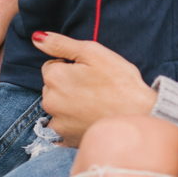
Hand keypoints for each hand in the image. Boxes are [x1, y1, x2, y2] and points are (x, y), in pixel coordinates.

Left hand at [35, 33, 157, 145]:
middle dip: (67, 85)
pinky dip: (71, 123)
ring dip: (68, 103)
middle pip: (52, 87)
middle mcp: (49, 101)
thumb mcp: (93, 53)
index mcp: (54, 77)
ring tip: (94, 104)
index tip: (90, 73)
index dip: (71, 67)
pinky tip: (88, 119)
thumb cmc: (120, 82)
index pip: (52, 66)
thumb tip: (36, 37)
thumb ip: (61, 44)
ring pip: (56, 106)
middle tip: (94, 88)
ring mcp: (56, 122)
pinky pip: (61, 126)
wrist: (140, 116)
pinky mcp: (65, 139)